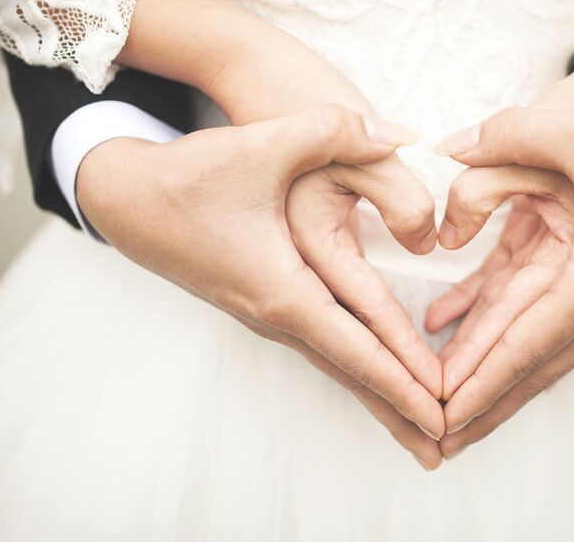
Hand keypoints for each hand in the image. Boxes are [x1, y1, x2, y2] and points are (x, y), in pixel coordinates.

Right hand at [121, 0, 443, 406]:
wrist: (125, 198)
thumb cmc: (190, 176)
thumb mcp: (263, 144)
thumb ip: (333, 131)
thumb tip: (398, 135)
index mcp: (281, 288)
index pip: (356, 346)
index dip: (404, 377)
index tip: (443, 410)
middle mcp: (275, 313)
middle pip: (350, 372)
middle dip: (399, 407)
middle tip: (448, 442)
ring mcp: (266, 313)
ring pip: (336, 362)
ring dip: (380, 393)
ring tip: (419, 424)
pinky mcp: (263, 301)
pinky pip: (322, 345)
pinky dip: (356, 367)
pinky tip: (376, 375)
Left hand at [426, 60, 573, 397]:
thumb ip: (512, 133)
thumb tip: (449, 147)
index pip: (522, 347)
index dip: (475, 383)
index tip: (438, 417)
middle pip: (529, 369)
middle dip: (480, 405)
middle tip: (431, 438)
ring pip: (540, 355)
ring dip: (495, 383)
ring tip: (453, 413)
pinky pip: (553, 326)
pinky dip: (513, 339)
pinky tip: (470, 331)